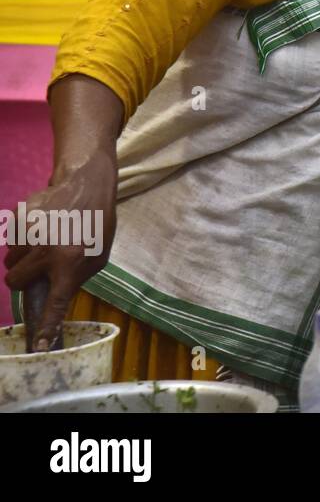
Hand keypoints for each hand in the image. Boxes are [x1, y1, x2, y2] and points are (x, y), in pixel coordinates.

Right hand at [4, 150, 117, 351]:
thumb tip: (53, 298)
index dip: (46, 325)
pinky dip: (21, 239)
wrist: (87, 186)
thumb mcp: (98, 258)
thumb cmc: (97, 226)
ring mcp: (30, 234)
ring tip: (46, 242)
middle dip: (24, 278)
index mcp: (71, 263)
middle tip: (40, 267)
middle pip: (14, 282)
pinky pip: (9, 240)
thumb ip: (75, 279)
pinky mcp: (19, 218)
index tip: (40, 344)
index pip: (55, 302)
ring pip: (10, 261)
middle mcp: (47, 251)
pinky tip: (42, 227)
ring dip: (23, 258)